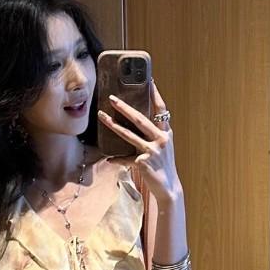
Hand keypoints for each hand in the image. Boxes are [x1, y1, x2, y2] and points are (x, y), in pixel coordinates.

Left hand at [99, 79, 180, 204]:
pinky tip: (109, 159)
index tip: (149, 81)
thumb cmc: (163, 167)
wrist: (168, 188)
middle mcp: (161, 140)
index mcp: (166, 134)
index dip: (155, 94)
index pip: (161, 110)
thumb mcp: (161, 149)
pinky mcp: (142, 163)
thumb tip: (134, 124)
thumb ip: (152, 137)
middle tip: (112, 98)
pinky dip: (117, 159)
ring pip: (128, 135)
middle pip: (140, 119)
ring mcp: (151, 151)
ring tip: (102, 116)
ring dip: (113, 125)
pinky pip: (125, 159)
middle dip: (125, 107)